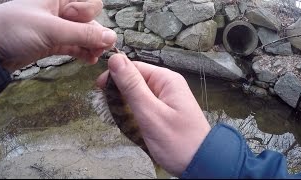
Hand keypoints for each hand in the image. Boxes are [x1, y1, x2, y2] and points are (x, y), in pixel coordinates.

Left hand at [0, 0, 116, 71]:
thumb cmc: (15, 30)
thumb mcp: (51, 30)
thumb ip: (83, 34)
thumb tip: (112, 37)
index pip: (89, 3)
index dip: (90, 15)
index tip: (83, 24)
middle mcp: (61, 11)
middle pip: (89, 21)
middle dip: (96, 34)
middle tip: (100, 48)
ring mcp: (58, 28)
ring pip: (84, 35)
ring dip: (92, 45)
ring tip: (95, 56)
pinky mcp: (54, 42)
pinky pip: (75, 45)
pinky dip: (83, 52)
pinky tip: (90, 59)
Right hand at [97, 54, 210, 175]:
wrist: (201, 163)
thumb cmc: (177, 141)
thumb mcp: (150, 113)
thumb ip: (132, 86)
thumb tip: (115, 58)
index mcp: (166, 79)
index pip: (134, 67)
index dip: (115, 76)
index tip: (99, 90)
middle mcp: (167, 85)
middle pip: (136, 80)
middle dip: (120, 93)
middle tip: (110, 110)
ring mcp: (167, 99)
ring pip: (138, 95)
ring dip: (126, 105)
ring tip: (120, 119)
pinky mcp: (166, 111)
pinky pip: (145, 106)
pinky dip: (135, 113)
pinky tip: (131, 124)